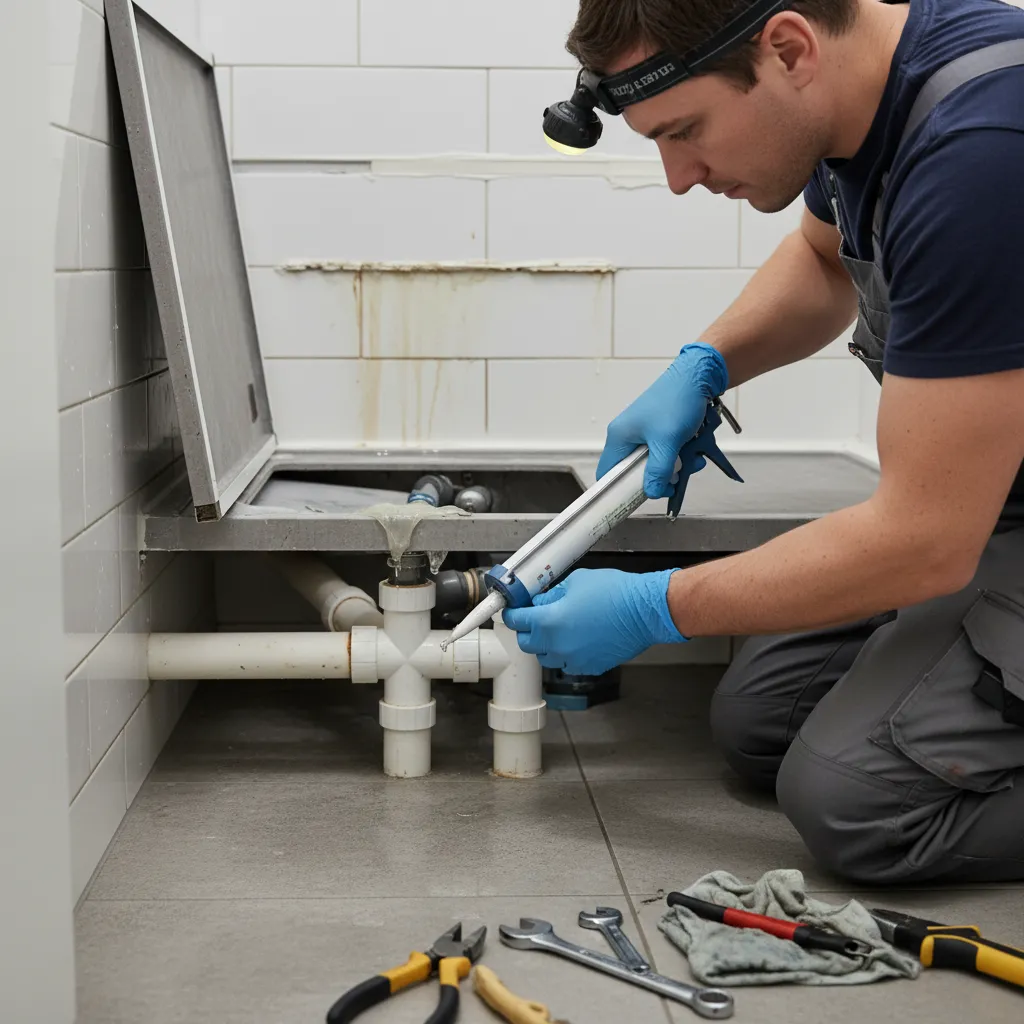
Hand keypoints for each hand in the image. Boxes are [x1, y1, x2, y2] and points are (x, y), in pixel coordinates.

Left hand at [502, 568, 686, 676]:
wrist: (644, 611)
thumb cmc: (616, 593)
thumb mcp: (576, 581)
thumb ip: (552, 595)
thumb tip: (541, 602)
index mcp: (549, 622)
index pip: (516, 621)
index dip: (513, 613)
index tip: (513, 610)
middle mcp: (558, 645)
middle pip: (527, 643)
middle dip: (527, 630)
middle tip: (535, 618)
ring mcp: (573, 660)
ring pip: (547, 657)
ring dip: (547, 644)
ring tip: (559, 628)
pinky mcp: (589, 667)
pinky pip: (568, 663)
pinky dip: (567, 653)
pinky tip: (578, 638)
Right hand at [597, 343, 728, 499]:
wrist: (698, 376)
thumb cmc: (676, 400)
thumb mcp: (667, 442)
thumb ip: (659, 471)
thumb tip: (652, 492)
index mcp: (620, 437)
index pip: (607, 474)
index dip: (619, 491)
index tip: (636, 500)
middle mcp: (628, 436)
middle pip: (635, 472)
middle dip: (658, 477)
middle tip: (674, 478)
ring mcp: (645, 433)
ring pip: (655, 464)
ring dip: (674, 467)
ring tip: (690, 459)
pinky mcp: (660, 431)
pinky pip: (667, 453)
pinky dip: (681, 456)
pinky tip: (694, 450)